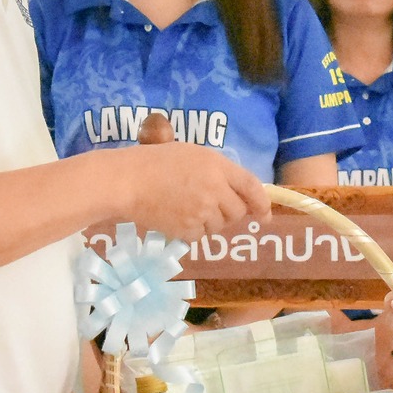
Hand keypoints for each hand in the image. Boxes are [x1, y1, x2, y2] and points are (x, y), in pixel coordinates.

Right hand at [113, 141, 268, 241]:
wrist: (127, 181)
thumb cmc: (155, 162)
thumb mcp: (191, 155)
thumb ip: (217, 171)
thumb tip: (237, 193)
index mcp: (217, 165)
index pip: (251, 186)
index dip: (262, 203)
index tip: (264, 214)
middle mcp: (215, 189)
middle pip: (237, 212)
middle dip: (229, 213)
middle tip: (210, 207)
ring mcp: (203, 211)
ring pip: (219, 226)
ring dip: (210, 222)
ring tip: (186, 208)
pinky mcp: (188, 230)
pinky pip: (201, 237)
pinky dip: (193, 232)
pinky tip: (176, 218)